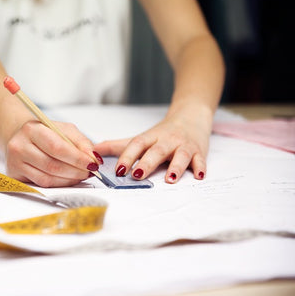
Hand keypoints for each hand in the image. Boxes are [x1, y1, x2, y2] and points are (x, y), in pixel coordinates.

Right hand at [5, 120, 100, 186]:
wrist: (20, 136)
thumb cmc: (44, 133)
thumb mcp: (64, 130)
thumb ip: (81, 142)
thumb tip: (94, 158)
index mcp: (32, 129)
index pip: (57, 147)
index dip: (77, 158)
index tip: (92, 163)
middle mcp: (20, 146)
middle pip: (52, 165)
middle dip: (76, 171)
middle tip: (90, 172)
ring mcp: (15, 162)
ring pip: (48, 178)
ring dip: (69, 180)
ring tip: (81, 175)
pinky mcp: (15, 175)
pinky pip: (42, 184)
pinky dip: (59, 184)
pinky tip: (68, 179)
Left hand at [94, 106, 211, 182]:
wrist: (191, 116)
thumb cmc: (163, 132)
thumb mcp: (141, 138)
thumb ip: (118, 146)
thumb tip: (94, 150)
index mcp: (150, 137)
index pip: (137, 145)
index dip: (127, 156)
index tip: (119, 169)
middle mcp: (167, 140)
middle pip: (156, 151)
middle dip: (147, 163)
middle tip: (138, 175)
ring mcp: (184, 145)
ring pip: (180, 156)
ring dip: (176, 167)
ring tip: (170, 179)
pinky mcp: (199, 151)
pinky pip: (200, 160)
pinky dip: (200, 168)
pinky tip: (199, 177)